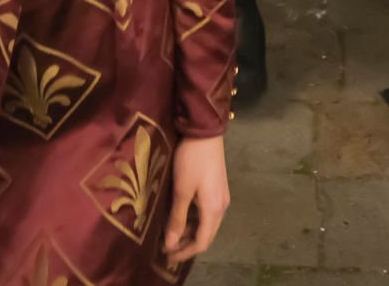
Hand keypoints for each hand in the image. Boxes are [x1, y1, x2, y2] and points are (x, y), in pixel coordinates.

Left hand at [162, 135, 228, 269]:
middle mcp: (222, 207)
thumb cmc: (191, 160)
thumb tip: (171, 244)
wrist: (205, 131)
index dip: (185, 252)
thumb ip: (177, 218)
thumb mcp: (182, 189)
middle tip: (167, 250)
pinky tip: (182, 218)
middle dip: (187, 245)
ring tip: (171, 235)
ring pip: (207, 224)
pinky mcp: (218, 188)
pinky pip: (207, 214)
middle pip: (207, 235)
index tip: (167, 257)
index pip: (202, 242)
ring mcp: (222, 197)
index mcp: (214, 210)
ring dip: (191, 233)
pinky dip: (195, 221)